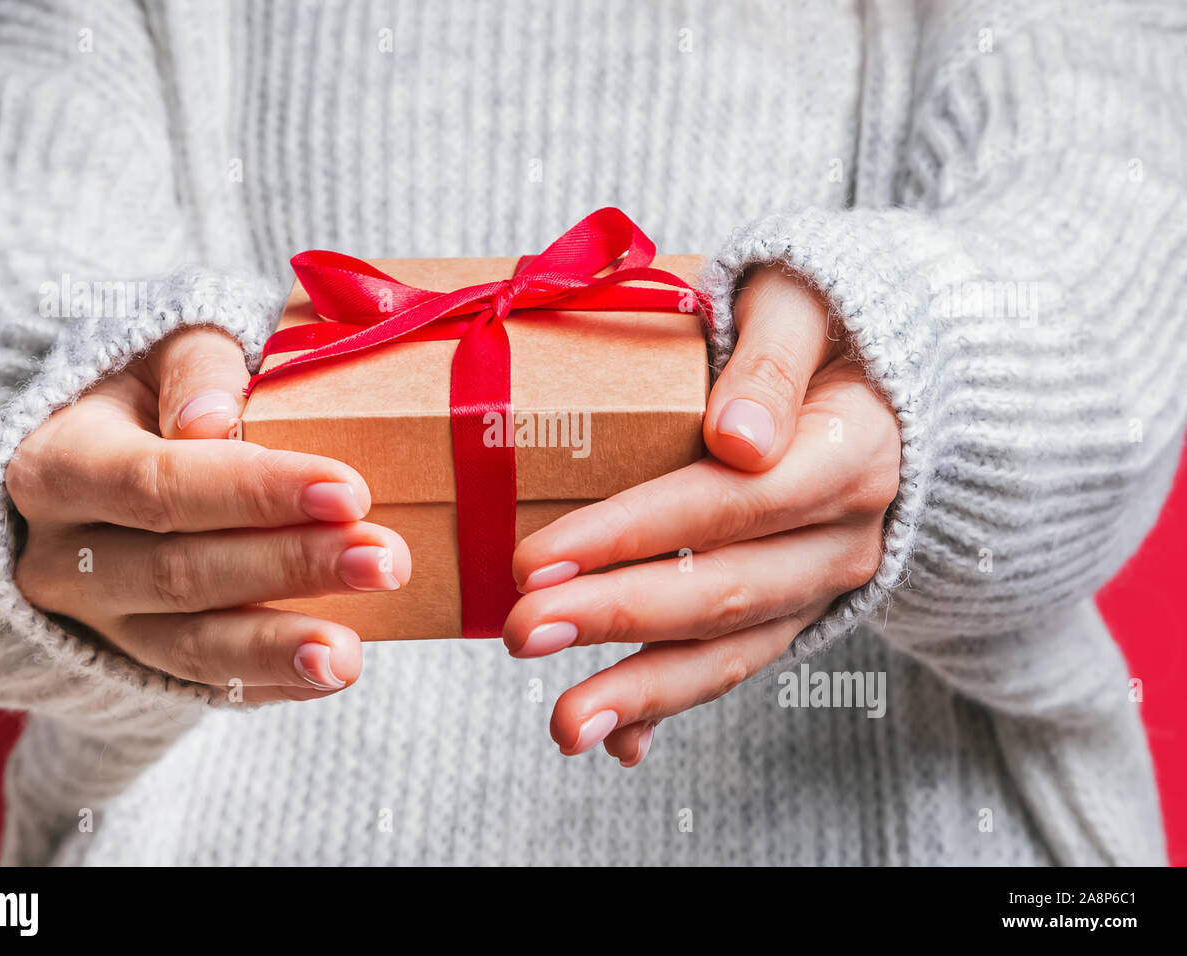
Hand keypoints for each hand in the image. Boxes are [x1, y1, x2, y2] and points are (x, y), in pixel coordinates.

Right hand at [6, 327, 411, 702]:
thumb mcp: (161, 351)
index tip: (349, 492)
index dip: (252, 493)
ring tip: (348, 655)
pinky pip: (204, 686)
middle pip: (178, 572)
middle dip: (290, 567)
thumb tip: (211, 420)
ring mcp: (98, 622)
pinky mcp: (136, 662)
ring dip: (277, 648)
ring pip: (186, 647)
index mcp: (59, 466)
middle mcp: (61, 558)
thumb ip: (195, 366)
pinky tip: (327, 675)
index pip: (156, 485)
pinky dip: (270, 683)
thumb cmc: (152, 392)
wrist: (103, 457)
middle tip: (386, 560)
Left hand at [503, 265, 899, 764]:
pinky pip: (736, 664)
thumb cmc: (821, 324)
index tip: (539, 557)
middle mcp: (845, 534)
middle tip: (521, 632)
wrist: (886, 382)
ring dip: (644, 690)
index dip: (634, 533)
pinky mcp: (794, 609)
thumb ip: (773, 359)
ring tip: (565, 724)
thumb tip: (741, 440)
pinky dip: (675, 705)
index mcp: (850, 450)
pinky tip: (618, 743)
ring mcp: (821, 583)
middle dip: (616, 615)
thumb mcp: (801, 301)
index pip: (732, 502)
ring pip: (731, 648)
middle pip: (723, 587)